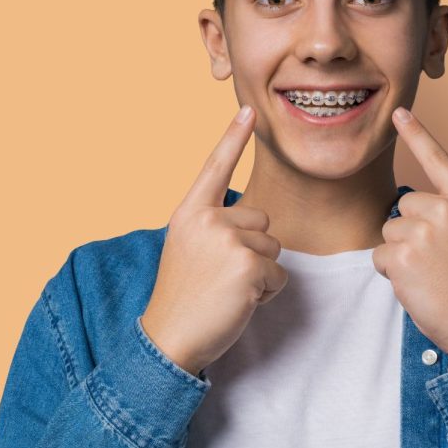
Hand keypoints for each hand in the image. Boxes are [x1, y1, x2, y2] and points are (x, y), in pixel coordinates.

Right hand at [141, 105, 287, 375]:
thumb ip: (212, 225)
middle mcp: (207, 219)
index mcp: (189, 211)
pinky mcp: (247, 265)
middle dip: (252, 249)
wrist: (169, 338)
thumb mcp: (187, 247)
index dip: (233, 137)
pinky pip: (279, 275)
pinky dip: (266, 293)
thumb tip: (253, 220)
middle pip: (262, 220)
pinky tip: (238, 302)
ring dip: (260, 272)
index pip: (215, 166)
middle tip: (220, 276)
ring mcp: (227, 240)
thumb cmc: (183, 296)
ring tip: (227, 289)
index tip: (248, 109)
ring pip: (273, 247)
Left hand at [372, 107, 447, 368]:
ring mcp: (423, 231)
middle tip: (436, 262)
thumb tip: (405, 210)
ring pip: (388, 232)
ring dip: (399, 256)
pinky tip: (418, 286)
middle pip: (402, 207)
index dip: (417, 134)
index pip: (438, 161)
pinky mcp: (402, 255)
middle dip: (409, 233)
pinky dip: (391, 274)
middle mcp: (447, 210)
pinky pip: (379, 257)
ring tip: (429, 275)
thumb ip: (446, 216)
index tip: (398, 112)